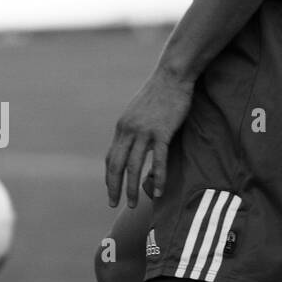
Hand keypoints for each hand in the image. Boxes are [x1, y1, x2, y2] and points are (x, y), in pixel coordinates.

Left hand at [105, 69, 193, 208]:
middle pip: (117, 165)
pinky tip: (157, 191)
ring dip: (132, 187)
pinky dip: (157, 177)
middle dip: (114, 187)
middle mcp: (128, 131)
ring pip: (134, 166)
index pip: (111, 157)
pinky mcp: (161, 132)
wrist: (171, 77)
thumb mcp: (140, 113)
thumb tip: (136, 144)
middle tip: (113, 204)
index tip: (111, 189)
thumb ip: (136, 129)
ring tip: (132, 204)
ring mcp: (144, 132)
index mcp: (122, 127)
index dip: (110, 175)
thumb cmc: (159, 95)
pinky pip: (157, 160)